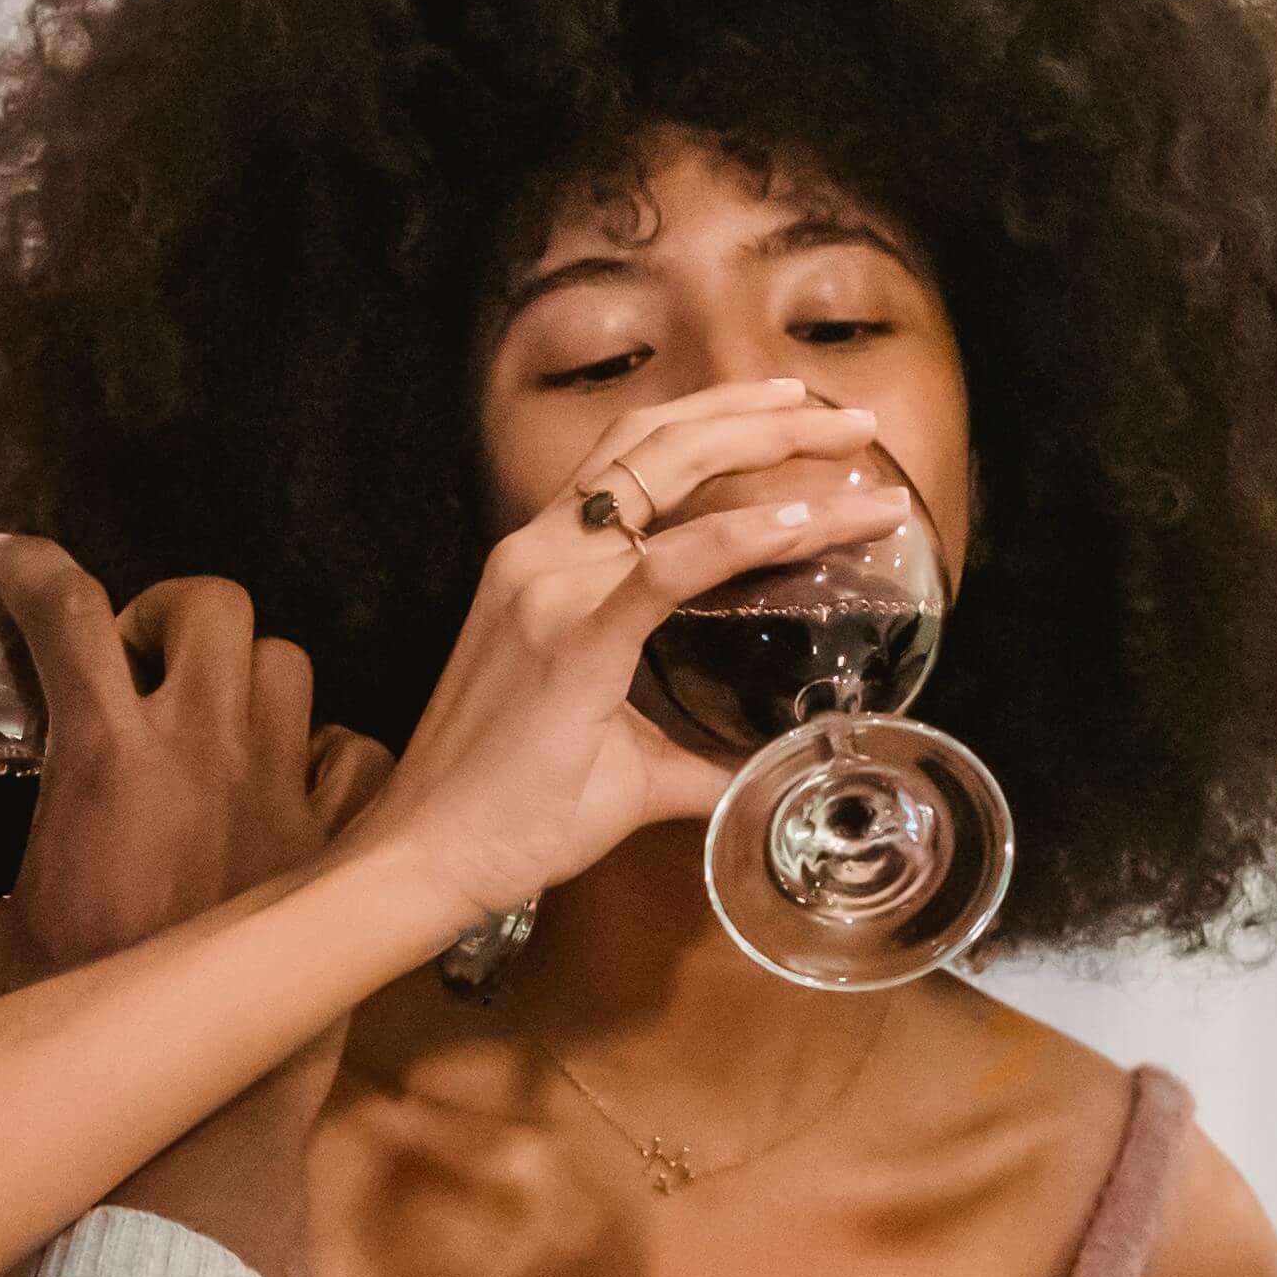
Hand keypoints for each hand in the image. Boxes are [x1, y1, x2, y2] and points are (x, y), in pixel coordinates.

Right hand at [0, 541, 324, 1010]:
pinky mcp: (335, 841)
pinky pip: (356, 753)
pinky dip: (327, 753)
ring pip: (289, 663)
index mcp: (104, 761)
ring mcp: (282, 791)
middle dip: (164, 614)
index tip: (9, 565)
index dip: (32, 567)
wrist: (185, 1100)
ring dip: (245, 675)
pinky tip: (292, 782)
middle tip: (133, 666)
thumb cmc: (76, 1023)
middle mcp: (203, 751)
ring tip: (209, 721)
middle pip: (209, 604)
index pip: (67, 610)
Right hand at [346, 378, 879, 931]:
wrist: (425, 860)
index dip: (721, 426)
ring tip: (846, 439)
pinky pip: (670, 567)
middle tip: (851, 421)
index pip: (638, 461)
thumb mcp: (622, 760)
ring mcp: (547, 589)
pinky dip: (744, 535)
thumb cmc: (511, 814)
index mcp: (543, 566)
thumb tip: (772, 770)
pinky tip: (805, 526)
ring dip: (764, 444)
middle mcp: (541, 555)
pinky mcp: (568, 642)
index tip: (797, 418)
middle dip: (763, 415)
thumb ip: (700, 753)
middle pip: (658, 440)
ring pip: (667, 473)